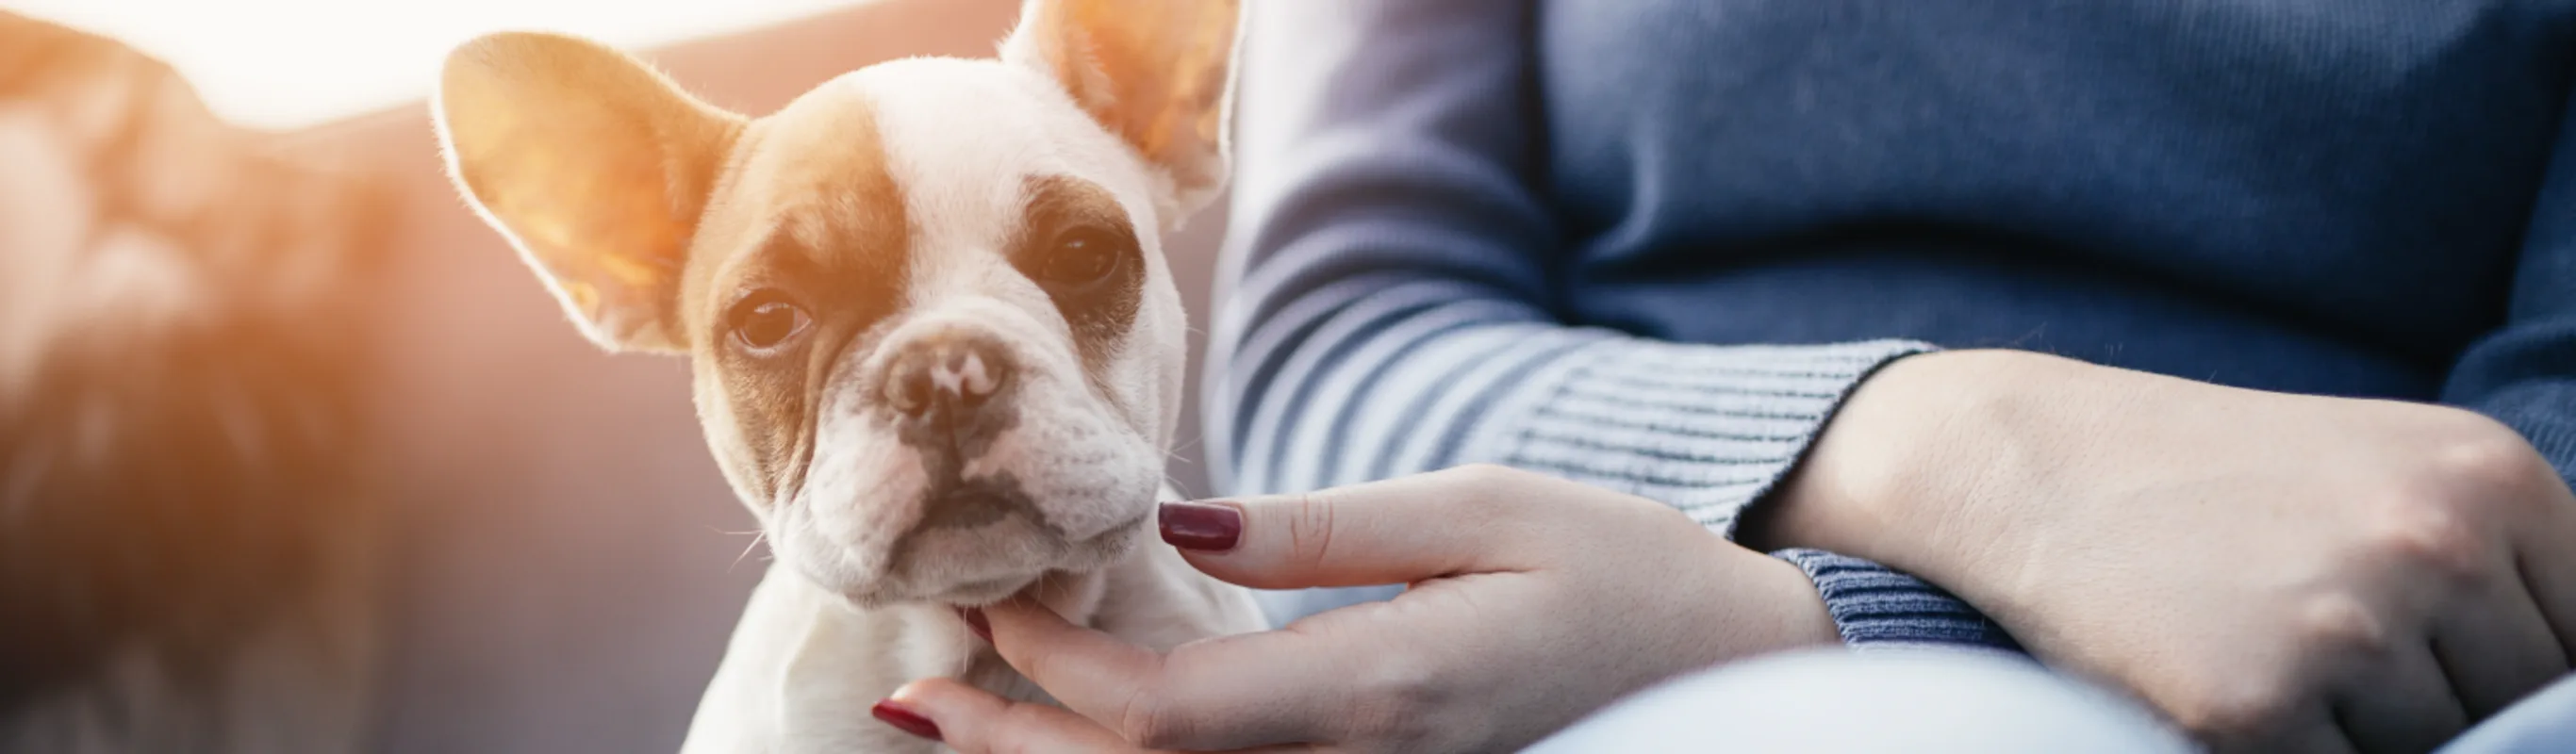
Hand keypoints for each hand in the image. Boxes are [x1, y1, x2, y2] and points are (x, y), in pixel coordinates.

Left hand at [878, 465, 1837, 752]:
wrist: (1741, 670)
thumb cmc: (1618, 568)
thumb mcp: (1481, 509)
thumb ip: (1319, 531)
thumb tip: (1170, 534)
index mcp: (1383, 689)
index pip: (1162, 714)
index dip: (1049, 670)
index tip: (988, 594)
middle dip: (1012, 746)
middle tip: (914, 693)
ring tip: (954, 734)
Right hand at [1761, 350, 2575, 752]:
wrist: (2027, 462)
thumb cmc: (2210, 476)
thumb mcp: (2382, 472)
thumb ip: (2493, 562)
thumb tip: (2563, 708)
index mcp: (2488, 474)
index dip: (2529, 676)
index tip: (2448, 665)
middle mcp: (2433, 545)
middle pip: (2516, 707)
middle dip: (2444, 704)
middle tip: (2330, 651)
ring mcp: (2344, 630)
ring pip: (2430, 751)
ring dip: (2364, 731)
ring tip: (2275, 656)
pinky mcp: (2254, 707)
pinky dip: (2291, 750)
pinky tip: (2227, 685)